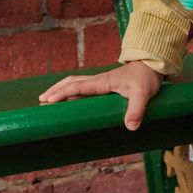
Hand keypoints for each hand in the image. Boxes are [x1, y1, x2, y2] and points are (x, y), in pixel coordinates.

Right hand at [38, 61, 162, 129]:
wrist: (151, 66)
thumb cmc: (146, 79)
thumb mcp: (143, 95)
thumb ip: (136, 110)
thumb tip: (130, 126)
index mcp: (102, 82)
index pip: (77, 87)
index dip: (62, 94)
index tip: (48, 101)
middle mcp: (98, 80)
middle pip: (70, 82)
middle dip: (55, 90)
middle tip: (41, 101)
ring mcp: (100, 81)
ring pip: (74, 82)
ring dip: (60, 88)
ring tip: (47, 98)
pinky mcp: (103, 84)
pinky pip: (81, 85)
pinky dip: (70, 90)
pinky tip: (68, 98)